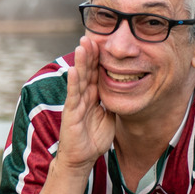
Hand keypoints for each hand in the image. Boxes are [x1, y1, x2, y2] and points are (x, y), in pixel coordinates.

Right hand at [56, 36, 114, 169]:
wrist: (82, 158)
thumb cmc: (94, 138)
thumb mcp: (110, 116)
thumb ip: (113, 101)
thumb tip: (124, 89)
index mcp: (92, 96)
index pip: (95, 72)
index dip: (98, 58)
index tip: (102, 41)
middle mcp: (82, 96)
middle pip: (87, 71)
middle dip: (89, 53)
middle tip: (90, 35)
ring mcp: (75, 103)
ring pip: (79, 79)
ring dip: (81, 62)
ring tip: (82, 45)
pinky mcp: (71, 113)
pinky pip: (73, 96)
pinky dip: (74, 83)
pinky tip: (74, 70)